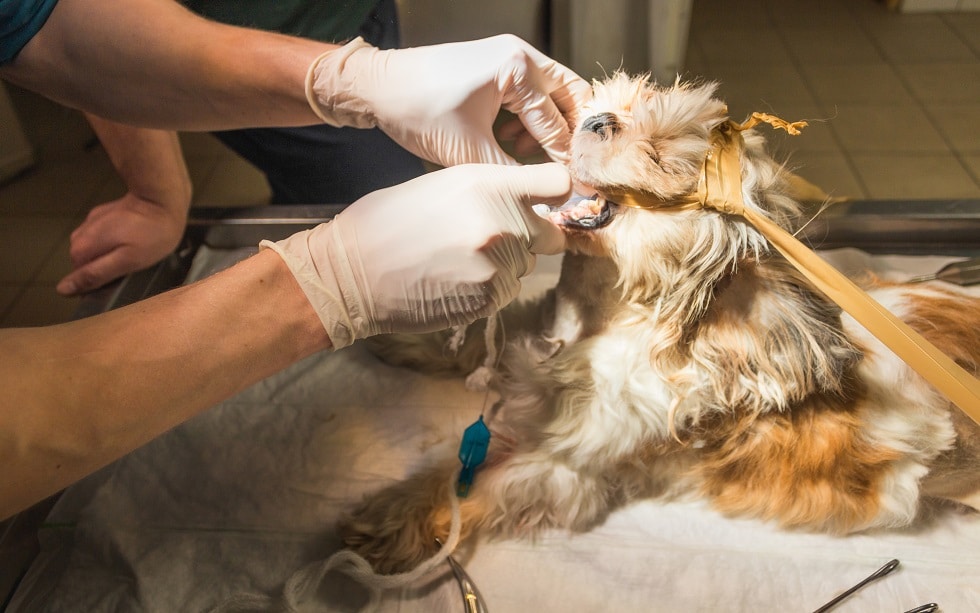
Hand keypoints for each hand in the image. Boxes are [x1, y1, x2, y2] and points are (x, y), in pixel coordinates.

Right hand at [57, 192, 187, 294]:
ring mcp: (91, 223)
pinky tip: (134, 238)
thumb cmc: (151, 233)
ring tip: (136, 252)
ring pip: (97, 250)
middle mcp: (80, 235)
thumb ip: (95, 275)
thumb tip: (64, 289)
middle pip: (88, 264)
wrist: (162, 198)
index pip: (80, 279)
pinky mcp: (104, 215)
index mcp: (81, 249)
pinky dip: (117, 241)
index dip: (102, 284)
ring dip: (112, 254)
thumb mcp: (126, 262)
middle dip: (108, 268)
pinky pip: (105, 236)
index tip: (122, 280)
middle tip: (133, 265)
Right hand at [263, 163, 570, 347]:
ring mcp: (498, 264)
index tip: (552, 202)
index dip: (560, 194)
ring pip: (526, 266)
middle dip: (532, 237)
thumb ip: (492, 191)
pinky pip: (505, 291)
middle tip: (494, 237)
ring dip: (505, 265)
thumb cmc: (389, 221)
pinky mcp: (489, 298)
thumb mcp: (443, 185)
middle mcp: (502, 222)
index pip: (559, 183)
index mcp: (489, 184)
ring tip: (458, 259)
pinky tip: (453, 279)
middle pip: (552, 234)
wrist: (353, 272)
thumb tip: (527, 203)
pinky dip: (487, 288)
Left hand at [306, 35, 590, 166]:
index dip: (566, 159)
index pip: (558, 122)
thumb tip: (544, 196)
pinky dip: (528, 119)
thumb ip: (513, 173)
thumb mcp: (470, 152)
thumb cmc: (417, 110)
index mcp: (518, 68)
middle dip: (569, 136)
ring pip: (551, 95)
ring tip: (524, 154)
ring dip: (548, 127)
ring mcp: (508, 57)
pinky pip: (529, 94)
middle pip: (570, 97)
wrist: (378, 87)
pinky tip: (509, 142)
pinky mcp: (496, 67)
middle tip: (565, 168)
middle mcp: (520, 55)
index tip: (575, 186)